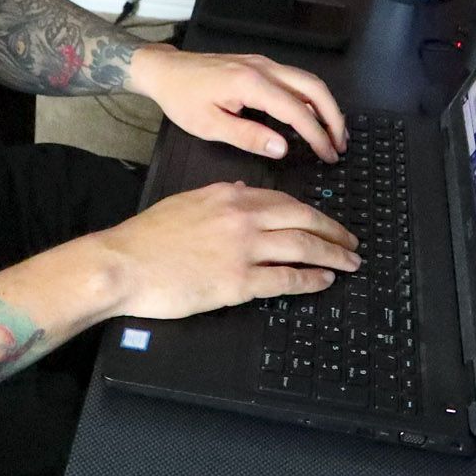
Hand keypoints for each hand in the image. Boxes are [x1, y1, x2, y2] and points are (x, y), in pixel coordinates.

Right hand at [88, 182, 360, 320]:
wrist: (124, 264)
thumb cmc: (148, 237)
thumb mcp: (188, 201)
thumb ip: (222, 196)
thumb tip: (248, 192)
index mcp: (231, 196)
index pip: (285, 201)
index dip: (313, 213)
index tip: (326, 221)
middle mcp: (243, 218)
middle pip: (304, 221)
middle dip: (333, 232)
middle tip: (351, 242)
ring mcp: (244, 250)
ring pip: (304, 248)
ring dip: (333, 255)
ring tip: (349, 262)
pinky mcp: (239, 282)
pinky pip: (287, 279)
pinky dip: (311, 280)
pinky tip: (324, 281)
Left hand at [128, 45, 348, 161]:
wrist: (165, 71)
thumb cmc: (182, 98)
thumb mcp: (210, 125)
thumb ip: (248, 137)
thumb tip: (282, 148)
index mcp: (250, 84)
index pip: (297, 110)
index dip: (316, 135)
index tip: (327, 154)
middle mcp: (262, 68)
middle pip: (314, 88)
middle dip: (334, 116)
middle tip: (340, 144)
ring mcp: (263, 63)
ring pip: (308, 80)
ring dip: (326, 105)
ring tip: (334, 132)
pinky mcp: (259, 65)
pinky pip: (295, 78)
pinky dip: (312, 97)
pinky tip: (313, 114)